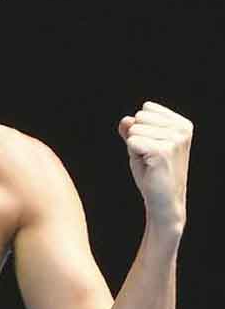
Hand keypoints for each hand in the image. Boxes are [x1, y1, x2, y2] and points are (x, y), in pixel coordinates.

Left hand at [118, 101, 192, 230]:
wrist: (164, 199)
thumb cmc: (152, 171)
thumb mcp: (141, 144)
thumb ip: (132, 129)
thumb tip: (126, 119)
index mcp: (182, 124)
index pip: (146, 109)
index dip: (141, 129)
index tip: (153, 147)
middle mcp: (182, 129)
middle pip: (139, 118)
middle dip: (137, 137)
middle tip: (150, 156)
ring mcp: (175, 139)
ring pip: (134, 130)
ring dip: (136, 147)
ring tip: (150, 161)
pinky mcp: (164, 150)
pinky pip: (132, 142)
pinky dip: (134, 154)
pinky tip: (149, 165)